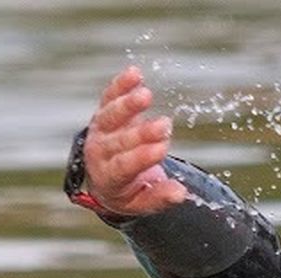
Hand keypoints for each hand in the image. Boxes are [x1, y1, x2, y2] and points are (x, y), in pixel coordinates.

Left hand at [82, 66, 186, 216]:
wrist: (104, 176)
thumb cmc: (129, 191)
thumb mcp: (143, 201)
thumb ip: (160, 197)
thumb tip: (181, 193)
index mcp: (108, 177)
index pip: (124, 166)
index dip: (142, 157)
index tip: (162, 149)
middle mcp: (99, 152)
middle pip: (120, 140)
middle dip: (142, 133)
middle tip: (165, 126)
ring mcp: (99, 130)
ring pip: (111, 115)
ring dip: (128, 104)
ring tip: (146, 95)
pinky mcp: (103, 113)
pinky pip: (109, 97)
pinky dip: (121, 85)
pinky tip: (135, 73)